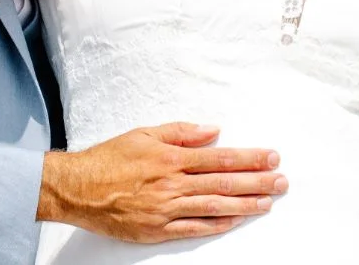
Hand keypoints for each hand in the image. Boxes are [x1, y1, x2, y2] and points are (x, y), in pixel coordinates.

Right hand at [40, 122, 286, 242]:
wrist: (77, 188)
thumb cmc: (109, 159)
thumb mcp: (144, 133)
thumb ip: (181, 131)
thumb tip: (213, 130)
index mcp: (170, 157)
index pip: (220, 158)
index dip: (249, 158)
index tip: (270, 157)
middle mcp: (171, 183)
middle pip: (223, 183)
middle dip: (257, 182)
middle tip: (281, 181)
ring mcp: (165, 209)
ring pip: (214, 207)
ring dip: (245, 205)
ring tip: (268, 202)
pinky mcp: (157, 230)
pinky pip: (193, 229)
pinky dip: (217, 225)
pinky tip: (236, 221)